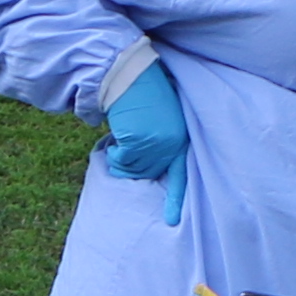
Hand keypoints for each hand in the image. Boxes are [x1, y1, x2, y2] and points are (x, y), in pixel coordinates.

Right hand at [97, 60, 189, 227]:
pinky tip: (118, 134)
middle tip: (130, 140)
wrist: (130, 75)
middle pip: (148, 173)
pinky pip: (120, 161)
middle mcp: (173, 144)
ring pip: (132, 169)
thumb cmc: (144, 94)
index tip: (171, 221)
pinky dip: (114, 152)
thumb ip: (164, 141)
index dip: (174, 199)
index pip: (181, 174)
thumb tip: (152, 169)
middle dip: (134, 163)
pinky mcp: (139, 142)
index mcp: (181, 138)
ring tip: (125, 133)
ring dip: (121, 157)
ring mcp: (157, 144)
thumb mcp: (163, 118)